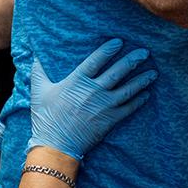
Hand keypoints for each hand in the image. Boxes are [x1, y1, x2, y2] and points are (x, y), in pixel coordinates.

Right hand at [28, 39, 155, 159]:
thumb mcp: (38, 90)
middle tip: (145, 52)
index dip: (109, 50)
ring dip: (141, 80)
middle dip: (132, 61)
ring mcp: (104, 106)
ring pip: (127, 89)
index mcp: (77, 81)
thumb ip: (38, 70)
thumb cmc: (46, 117)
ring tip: (153, 72)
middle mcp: (93, 91)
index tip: (120, 42)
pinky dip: (139, 100)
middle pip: (117, 72)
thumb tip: (34, 54)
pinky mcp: (109, 120)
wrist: (56, 145)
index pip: (96, 60)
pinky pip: (128, 108)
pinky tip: (147, 94)